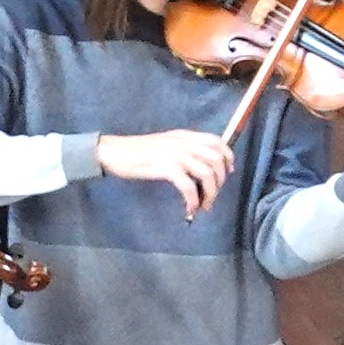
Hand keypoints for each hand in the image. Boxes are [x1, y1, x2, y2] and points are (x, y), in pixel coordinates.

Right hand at [97, 127, 233, 217]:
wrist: (115, 152)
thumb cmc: (137, 151)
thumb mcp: (165, 143)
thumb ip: (182, 148)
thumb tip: (199, 166)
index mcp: (184, 136)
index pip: (216, 141)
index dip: (227, 156)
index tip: (228, 172)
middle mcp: (184, 143)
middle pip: (216, 159)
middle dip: (220, 180)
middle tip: (213, 194)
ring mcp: (176, 155)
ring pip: (207, 174)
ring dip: (210, 193)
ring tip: (204, 205)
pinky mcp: (167, 168)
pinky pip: (189, 187)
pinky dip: (193, 200)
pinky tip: (189, 208)